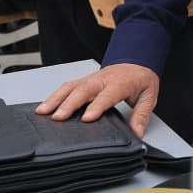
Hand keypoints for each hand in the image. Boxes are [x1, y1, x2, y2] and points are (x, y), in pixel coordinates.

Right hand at [36, 64, 159, 138]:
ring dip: (56, 98)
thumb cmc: (141, 79)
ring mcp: (91, 78)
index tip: (86, 118)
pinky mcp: (83, 80)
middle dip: (70, 103)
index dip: (97, 106)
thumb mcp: (149, 95)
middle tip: (58, 117)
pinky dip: (54, 95)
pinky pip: (67, 86)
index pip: (108, 95)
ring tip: (43, 112)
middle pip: (84, 89)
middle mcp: (103, 79)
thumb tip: (136, 132)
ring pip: (71, 86)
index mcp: (121, 82)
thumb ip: (142, 114)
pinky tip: (44, 106)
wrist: (137, 61)